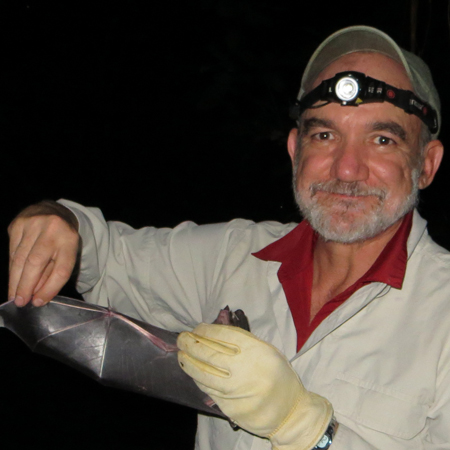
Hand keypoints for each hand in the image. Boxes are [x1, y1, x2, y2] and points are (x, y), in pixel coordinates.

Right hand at [8, 201, 79, 306]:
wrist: (53, 211)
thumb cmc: (61, 239)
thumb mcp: (66, 254)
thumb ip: (53, 274)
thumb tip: (37, 296)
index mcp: (70, 240)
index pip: (61, 269)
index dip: (50, 288)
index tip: (38, 302)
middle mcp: (52, 230)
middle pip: (36, 263)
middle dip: (26, 285)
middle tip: (20, 302)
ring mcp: (33, 224)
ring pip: (20, 258)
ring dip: (15, 280)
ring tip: (14, 296)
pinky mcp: (17, 223)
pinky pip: (12, 251)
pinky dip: (12, 267)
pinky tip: (13, 279)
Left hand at [177, 324, 332, 449]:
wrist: (289, 412)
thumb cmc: (279, 377)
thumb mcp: (268, 351)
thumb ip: (245, 341)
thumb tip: (214, 332)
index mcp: (257, 352)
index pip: (224, 335)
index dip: (206, 330)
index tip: (197, 328)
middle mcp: (244, 370)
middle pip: (209, 353)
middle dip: (190, 343)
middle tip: (182, 338)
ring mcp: (235, 391)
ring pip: (203, 373)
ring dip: (188, 361)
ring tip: (181, 354)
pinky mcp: (229, 407)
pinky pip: (207, 390)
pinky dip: (197, 378)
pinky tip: (192, 371)